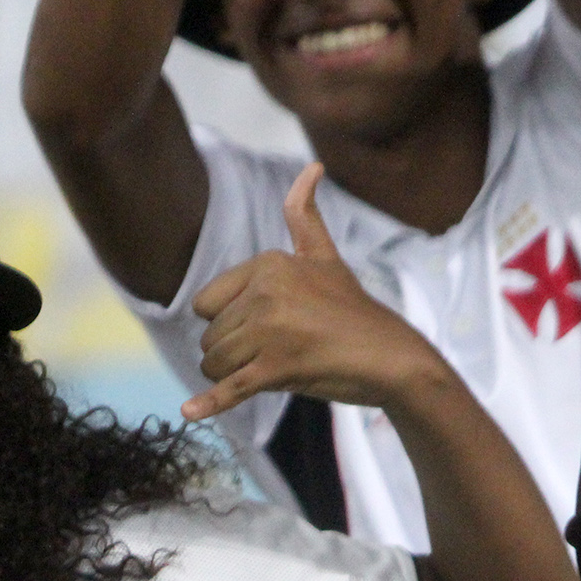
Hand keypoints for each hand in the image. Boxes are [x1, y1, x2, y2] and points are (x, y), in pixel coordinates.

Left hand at [182, 164, 441, 420]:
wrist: (390, 356)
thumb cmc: (351, 311)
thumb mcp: (324, 257)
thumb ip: (304, 216)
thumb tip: (312, 166)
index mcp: (268, 264)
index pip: (207, 304)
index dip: (228, 323)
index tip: (266, 325)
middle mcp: (266, 292)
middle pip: (209, 337)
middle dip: (233, 352)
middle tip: (276, 350)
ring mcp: (270, 331)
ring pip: (214, 364)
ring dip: (234, 375)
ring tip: (274, 367)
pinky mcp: (277, 369)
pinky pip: (229, 390)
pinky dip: (209, 405)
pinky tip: (189, 413)